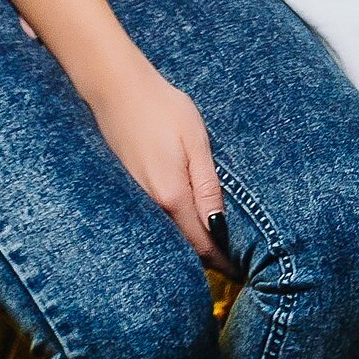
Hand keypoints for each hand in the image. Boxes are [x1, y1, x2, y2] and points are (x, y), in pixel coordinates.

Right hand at [86, 51, 236, 275]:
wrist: (117, 88)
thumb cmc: (162, 108)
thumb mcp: (196, 142)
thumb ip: (208, 186)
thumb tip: (220, 227)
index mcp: (172, 195)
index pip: (201, 243)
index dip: (222, 260)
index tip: (240, 270)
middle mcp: (151, 203)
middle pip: (183, 244)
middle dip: (207, 256)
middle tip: (233, 260)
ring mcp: (137, 196)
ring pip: (168, 232)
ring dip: (190, 241)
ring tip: (215, 241)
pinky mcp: (131, 186)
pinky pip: (156, 217)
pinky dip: (174, 224)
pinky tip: (186, 216)